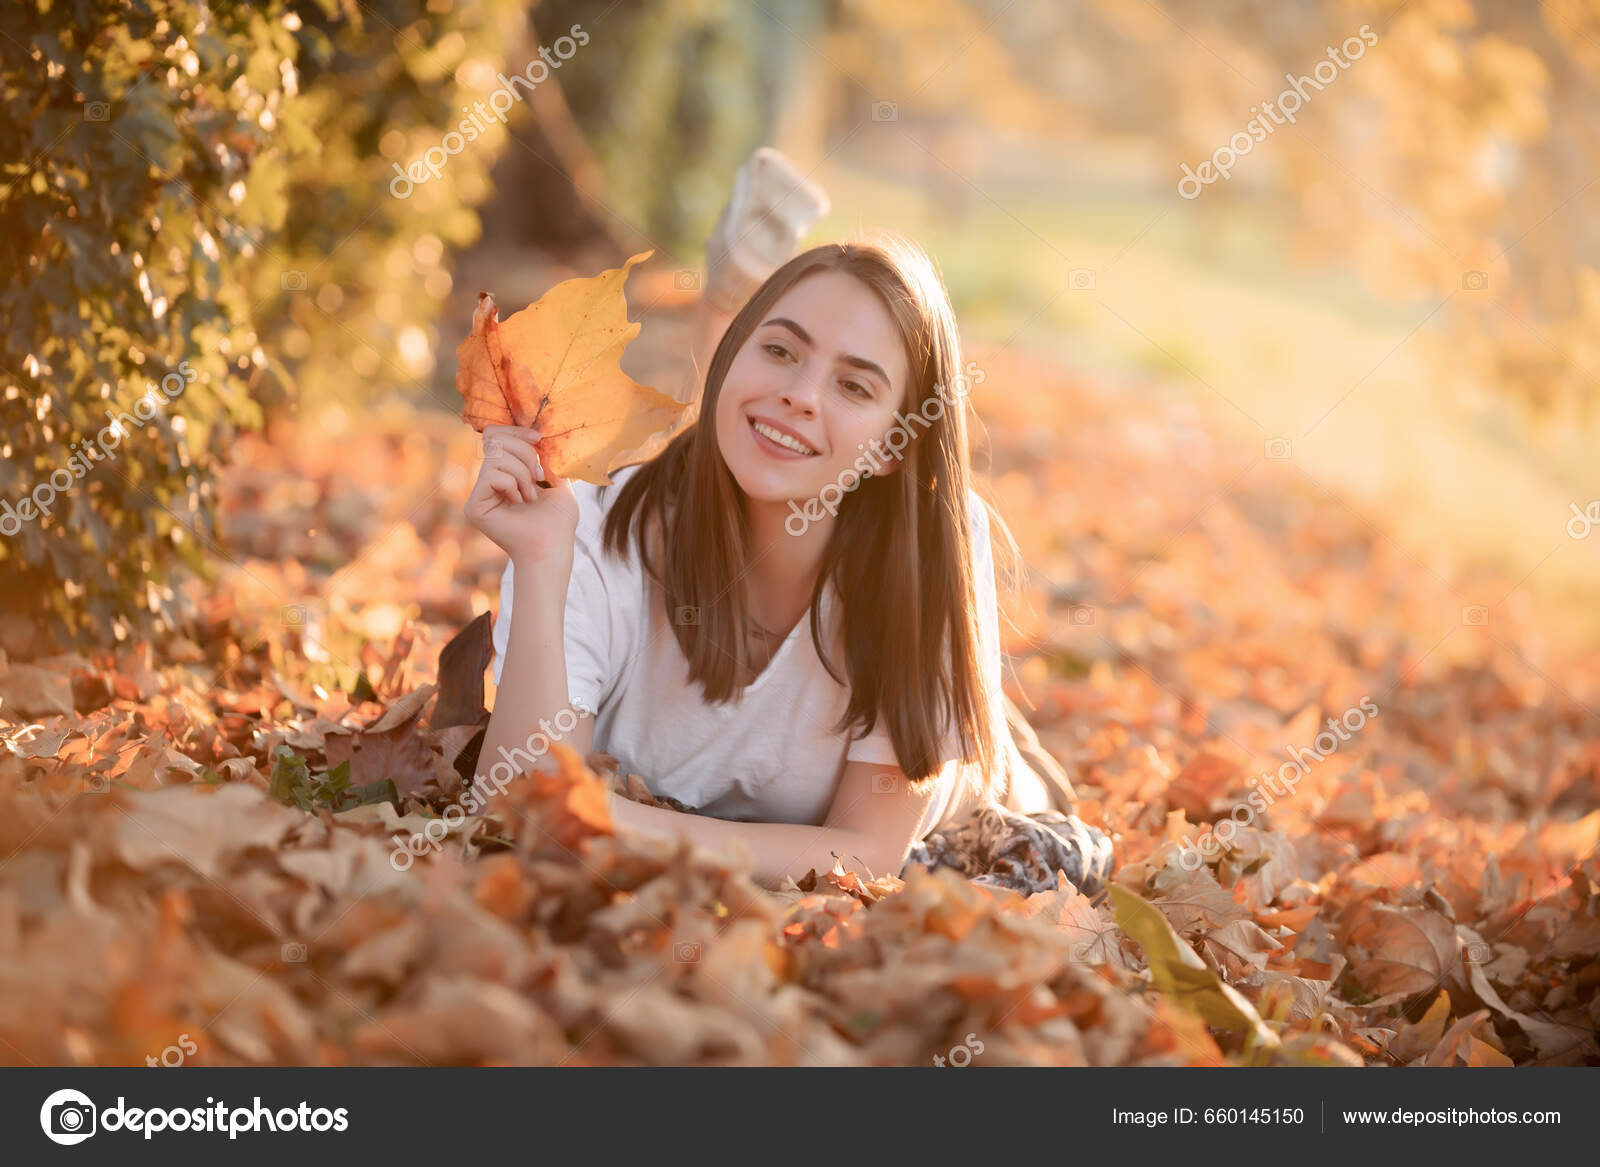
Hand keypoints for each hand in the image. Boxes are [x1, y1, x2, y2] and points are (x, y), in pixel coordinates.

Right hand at [464, 426, 578, 568]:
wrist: (553, 547)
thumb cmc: (559, 521)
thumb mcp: (559, 480)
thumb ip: (545, 458)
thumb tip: (535, 436)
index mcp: (505, 474)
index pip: (497, 436)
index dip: (516, 431)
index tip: (539, 438)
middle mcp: (488, 482)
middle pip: (495, 439)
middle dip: (525, 452)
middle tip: (539, 477)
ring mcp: (479, 494)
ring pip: (496, 456)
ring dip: (523, 472)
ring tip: (531, 495)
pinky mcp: (474, 506)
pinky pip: (491, 474)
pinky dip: (512, 484)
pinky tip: (520, 503)